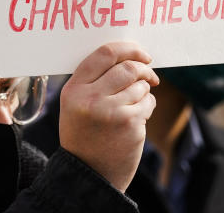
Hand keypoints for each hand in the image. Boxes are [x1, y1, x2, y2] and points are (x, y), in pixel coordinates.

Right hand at [59, 42, 158, 191]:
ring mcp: (111, 111)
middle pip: (127, 67)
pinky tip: (138, 117)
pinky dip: (148, 106)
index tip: (141, 53)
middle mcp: (90, 98)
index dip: (128, 49)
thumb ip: (94, 80)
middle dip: (144, 68)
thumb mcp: (75, 105)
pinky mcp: (129, 125)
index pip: (105, 54)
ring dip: (144, 91)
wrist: (89, 174)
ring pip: (140, 85)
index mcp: (74, 89)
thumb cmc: (85, 134)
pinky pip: (148, 103)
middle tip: (150, 75)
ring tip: (135, 104)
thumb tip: (128, 56)